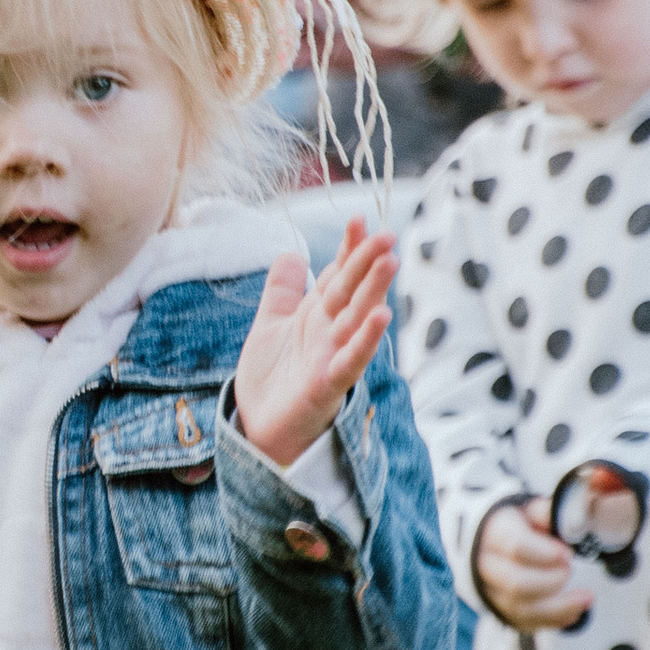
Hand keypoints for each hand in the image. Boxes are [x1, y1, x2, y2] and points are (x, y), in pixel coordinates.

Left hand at [233, 221, 396, 470]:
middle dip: (367, 262)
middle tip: (386, 233)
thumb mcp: (270, 324)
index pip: (337, 274)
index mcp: (317, 315)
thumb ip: (282, 291)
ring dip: (374, 291)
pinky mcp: (328, 386)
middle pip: (352, 290)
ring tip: (390, 261)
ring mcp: (332, 358)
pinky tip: (381, 317)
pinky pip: (351, 360)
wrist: (259, 429)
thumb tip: (291, 253)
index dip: (348, 249)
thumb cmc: (271, 379)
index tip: (359, 219)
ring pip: (357, 319)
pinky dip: (365, 339)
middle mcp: (329, 332)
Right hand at [474, 497, 589, 630]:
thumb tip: (572, 521)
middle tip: (569, 569)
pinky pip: (528, 623)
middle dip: (552, 581)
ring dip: (559, 607)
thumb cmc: (516, 528)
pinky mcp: (502, 612)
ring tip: (586, 598)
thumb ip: (547, 514)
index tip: (567, 553)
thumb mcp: (529, 512)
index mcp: (494, 536)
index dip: (545, 554)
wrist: (491, 546)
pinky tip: (574, 610)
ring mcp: (493, 594)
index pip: (516, 547)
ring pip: (522, 609)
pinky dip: (554, 620)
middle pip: (517, 583)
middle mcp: (487, 567)